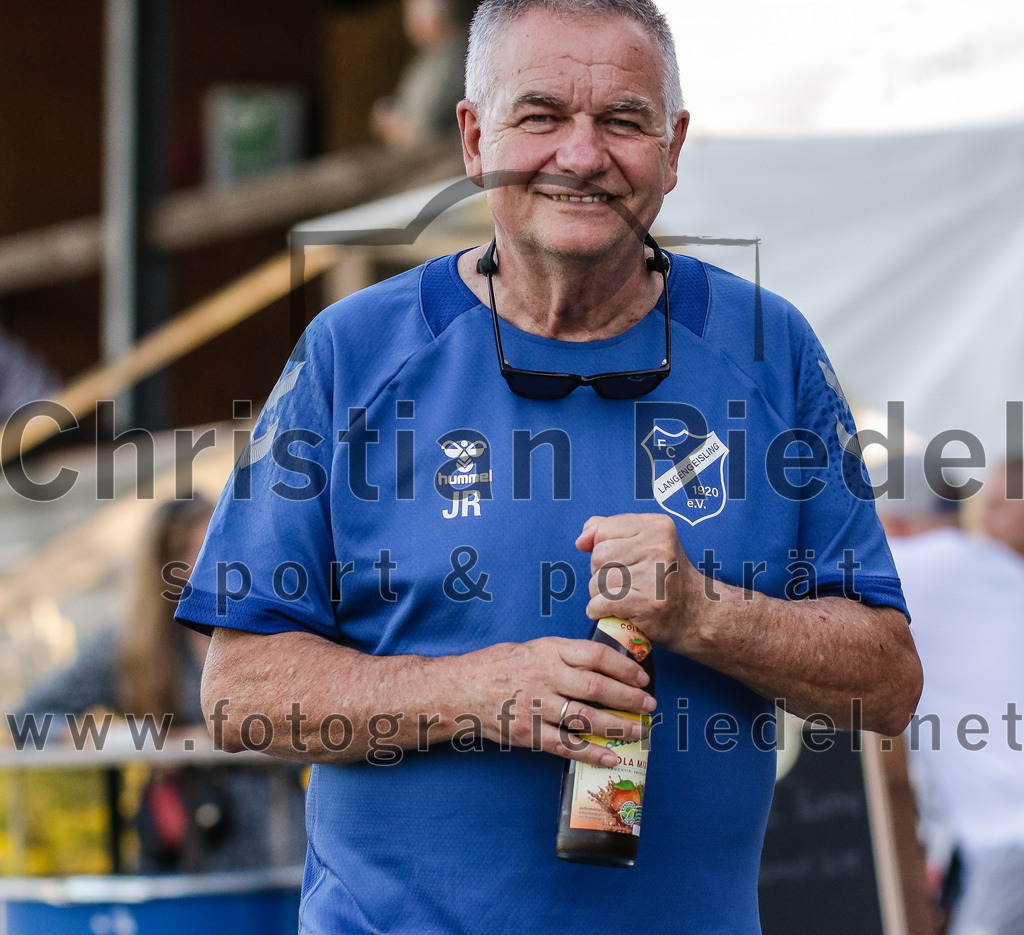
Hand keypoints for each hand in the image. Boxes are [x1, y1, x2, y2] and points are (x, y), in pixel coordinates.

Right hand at [466, 637, 655, 767]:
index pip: (595, 655)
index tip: (641, 677)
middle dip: (629, 698)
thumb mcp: (529, 649)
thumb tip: (599, 663)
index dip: (623, 667)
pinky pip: (566, 746)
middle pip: (596, 687)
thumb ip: (561, 655)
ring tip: (639, 731)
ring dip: (617, 726)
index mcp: (546, 651)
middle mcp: (544, 677)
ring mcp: (536, 706)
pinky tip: (611, 757)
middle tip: (649, 706)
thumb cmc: (494, 667)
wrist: (457, 691)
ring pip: (586, 718)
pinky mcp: (529, 734)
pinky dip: (591, 753)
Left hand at [576, 513, 701, 653]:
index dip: (600, 547)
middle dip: (600, 572)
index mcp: (656, 526)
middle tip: (620, 582)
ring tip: (619, 597)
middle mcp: (658, 547)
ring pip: (598, 581)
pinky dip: (598, 610)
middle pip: (598, 556)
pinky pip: (603, 603)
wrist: (697, 613)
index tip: (614, 560)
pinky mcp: (650, 603)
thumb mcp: (645, 542)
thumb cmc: (665, 577)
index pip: (602, 529)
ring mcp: (656, 575)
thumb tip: (582, 540)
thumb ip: (609, 531)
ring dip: (599, 594)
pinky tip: (610, 611)